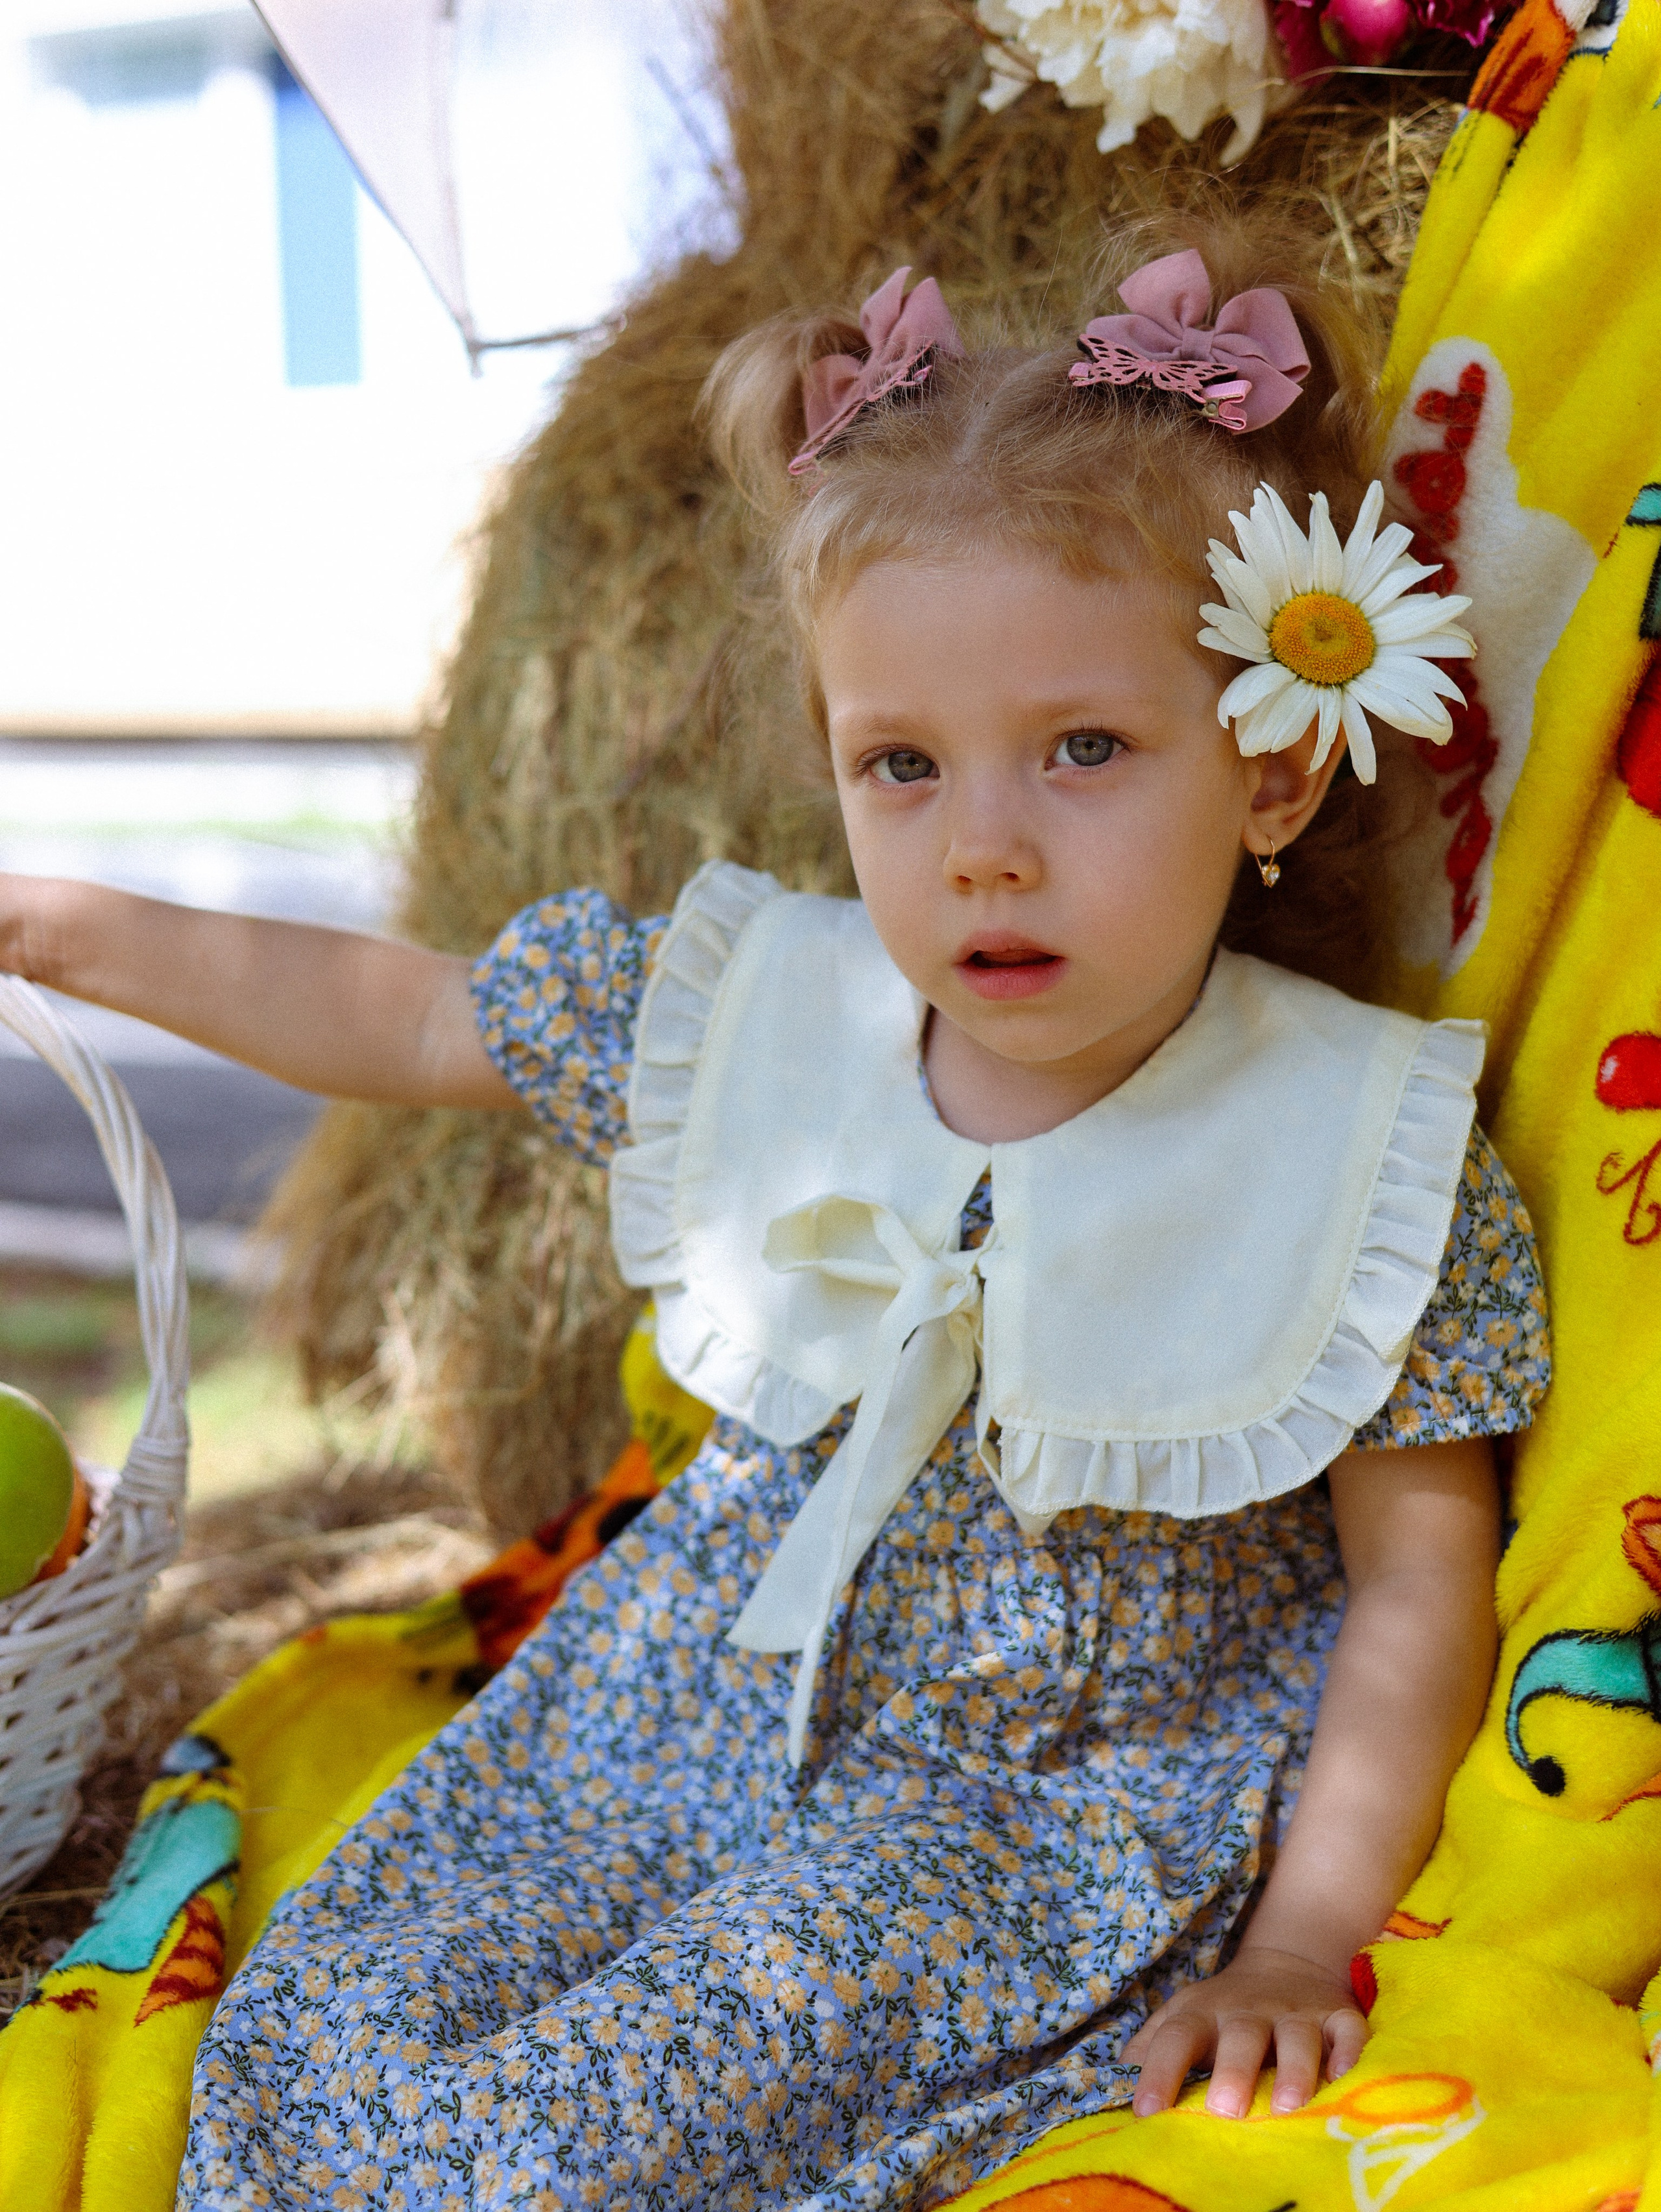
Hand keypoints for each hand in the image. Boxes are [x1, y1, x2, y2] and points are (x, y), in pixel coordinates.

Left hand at [1122, 1945, 1365, 2118]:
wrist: (1286, 1964)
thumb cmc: (1223, 2012)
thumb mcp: (1184, 2018)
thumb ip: (1153, 2047)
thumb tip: (1110, 2076)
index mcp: (1204, 2013)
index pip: (1175, 2038)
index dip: (1158, 2070)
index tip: (1144, 2111)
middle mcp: (1249, 2011)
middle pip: (1239, 2035)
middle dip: (1232, 2070)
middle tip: (1224, 2109)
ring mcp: (1296, 2013)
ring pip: (1297, 2038)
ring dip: (1294, 2070)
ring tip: (1288, 2106)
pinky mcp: (1338, 2017)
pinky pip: (1349, 2032)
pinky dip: (1350, 2053)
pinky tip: (1345, 2079)